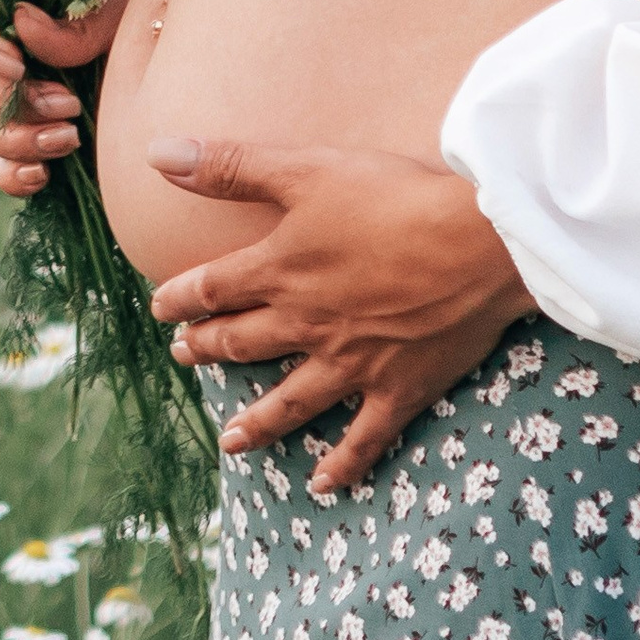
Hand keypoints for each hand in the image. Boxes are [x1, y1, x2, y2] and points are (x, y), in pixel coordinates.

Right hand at [0, 0, 134, 196]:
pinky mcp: (30, 147)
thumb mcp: (123, 14)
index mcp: (19, 9)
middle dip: (6, 98)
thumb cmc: (145, 26)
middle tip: (66, 103)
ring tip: (70, 137)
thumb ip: (78, 23)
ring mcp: (13, 106)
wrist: (178, 74)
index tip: (17, 62)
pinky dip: (14, 176)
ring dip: (18, 137)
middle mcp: (5, 57)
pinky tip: (43, 173)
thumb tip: (21, 22)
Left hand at [143, 137, 537, 494]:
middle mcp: (307, 324)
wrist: (481, 242)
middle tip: (184, 355)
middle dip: (208, 349)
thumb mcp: (304, 169)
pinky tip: (324, 485)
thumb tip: (158, 153)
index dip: (180, 298)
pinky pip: (365, 437)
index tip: (160, 308)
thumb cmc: (396, 198)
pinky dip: (344, 463)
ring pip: (290, 401)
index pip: (211, 289)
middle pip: (242, 342)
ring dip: (256, 423)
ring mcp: (352, 363)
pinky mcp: (400, 387)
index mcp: (280, 272)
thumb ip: (230, 166)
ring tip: (229, 440)